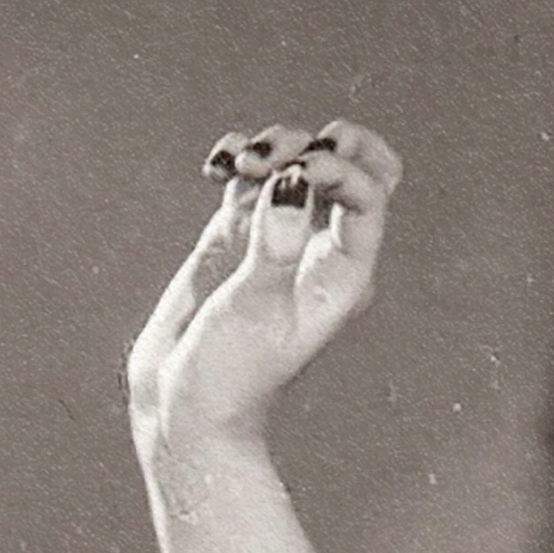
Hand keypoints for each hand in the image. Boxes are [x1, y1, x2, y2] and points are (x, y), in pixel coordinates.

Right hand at [127, 119, 402, 457]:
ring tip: (238, 163)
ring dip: (274, 147)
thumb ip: (274, 243)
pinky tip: (217, 166)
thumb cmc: (229, 375)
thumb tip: (291, 181)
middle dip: (327, 144)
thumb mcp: (254, 309)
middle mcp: (322, 251)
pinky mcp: (238, 236)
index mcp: (347, 274)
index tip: (296, 169)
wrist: (183, 408)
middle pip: (359, 171)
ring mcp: (281, 239)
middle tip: (283, 152)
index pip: (370, 196)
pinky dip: (240, 158)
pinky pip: (254, 179)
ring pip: (301, 166)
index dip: (339, 168)